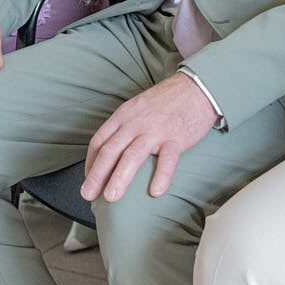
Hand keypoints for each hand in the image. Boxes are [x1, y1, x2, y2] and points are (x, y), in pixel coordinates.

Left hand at [83, 72, 216, 200]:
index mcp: (123, 116)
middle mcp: (135, 124)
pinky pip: (167, 160)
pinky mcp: (176, 138)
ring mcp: (155, 131)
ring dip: (119, 178)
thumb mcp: (137, 107)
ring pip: (132, 156)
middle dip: (96, 175)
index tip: (88, 179)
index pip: (99, 141)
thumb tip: (112, 150)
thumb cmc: (166, 101)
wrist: (196, 88)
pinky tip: (155, 191)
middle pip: (110, 151)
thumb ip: (125, 126)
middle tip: (88, 195)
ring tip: (111, 197)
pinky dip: (160, 176)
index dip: (90, 163)